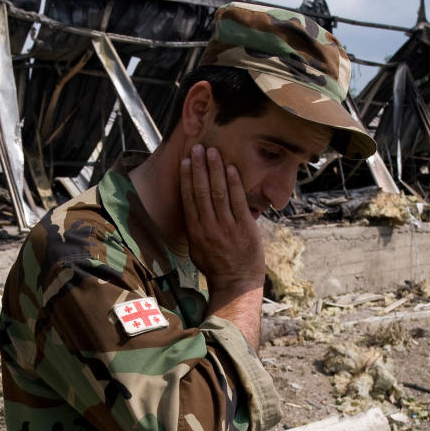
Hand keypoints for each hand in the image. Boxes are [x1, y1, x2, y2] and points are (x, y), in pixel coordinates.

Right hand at [179, 145, 264, 346]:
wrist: (236, 283)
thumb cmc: (216, 265)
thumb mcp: (197, 248)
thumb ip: (195, 227)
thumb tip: (190, 208)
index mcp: (195, 231)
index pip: (189, 198)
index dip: (186, 177)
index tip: (185, 160)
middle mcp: (208, 227)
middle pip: (202, 191)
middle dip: (199, 167)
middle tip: (198, 147)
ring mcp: (227, 227)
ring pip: (218, 192)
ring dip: (215, 170)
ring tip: (213, 151)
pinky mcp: (244, 227)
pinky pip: (237, 201)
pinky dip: (234, 183)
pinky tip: (231, 168)